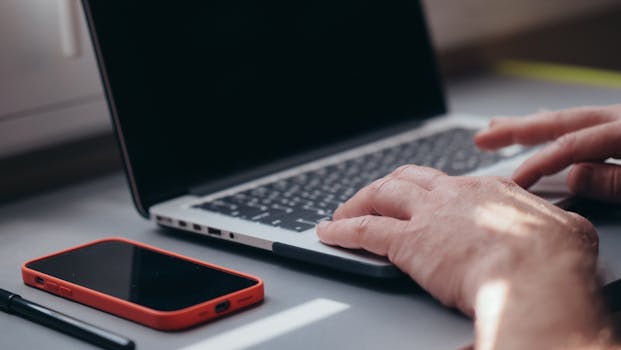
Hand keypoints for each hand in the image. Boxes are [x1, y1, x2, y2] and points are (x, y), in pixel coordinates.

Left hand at [317, 165, 596, 314]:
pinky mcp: (408, 242)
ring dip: (357, 203)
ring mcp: (427, 216)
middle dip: (385, 187)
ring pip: (380, 196)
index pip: (446, 182)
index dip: (428, 189)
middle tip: (372, 199)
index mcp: (487, 190)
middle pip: (406, 178)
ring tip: (341, 214)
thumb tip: (557, 226)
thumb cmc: (555, 258)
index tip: (421, 198)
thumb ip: (551, 222)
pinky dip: (342, 231)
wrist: (535, 275)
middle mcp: (452, 195)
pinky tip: (328, 233)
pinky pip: (364, 231)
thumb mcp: (565, 229)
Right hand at [474, 104, 620, 201]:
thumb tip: (575, 177)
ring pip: (568, 119)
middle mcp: (620, 118)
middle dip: (516, 130)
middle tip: (483, 137)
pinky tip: (544, 121)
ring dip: (531, 124)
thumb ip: (616, 181)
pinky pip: (582, 122)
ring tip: (498, 125)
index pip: (569, 145)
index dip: (537, 164)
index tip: (515, 182)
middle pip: (559, 122)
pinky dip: (557, 124)